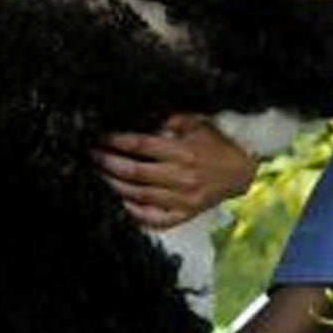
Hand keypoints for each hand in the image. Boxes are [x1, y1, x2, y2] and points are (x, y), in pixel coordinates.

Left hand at [96, 112, 257, 229]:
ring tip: (97, 177)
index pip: (142, 146)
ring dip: (114, 187)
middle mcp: (182, 177)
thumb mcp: (197, 123)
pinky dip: (134, 214)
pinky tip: (117, 204)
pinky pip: (154, 219)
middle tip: (92, 156)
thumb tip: (142, 114)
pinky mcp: (185, 215)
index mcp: (184, 152)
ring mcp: (183, 200)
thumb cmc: (215, 145)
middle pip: (135, 172)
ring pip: (139, 196)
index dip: (117, 141)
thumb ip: (171, 119)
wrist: (241, 172)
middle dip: (109, 163)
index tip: (100, 137)